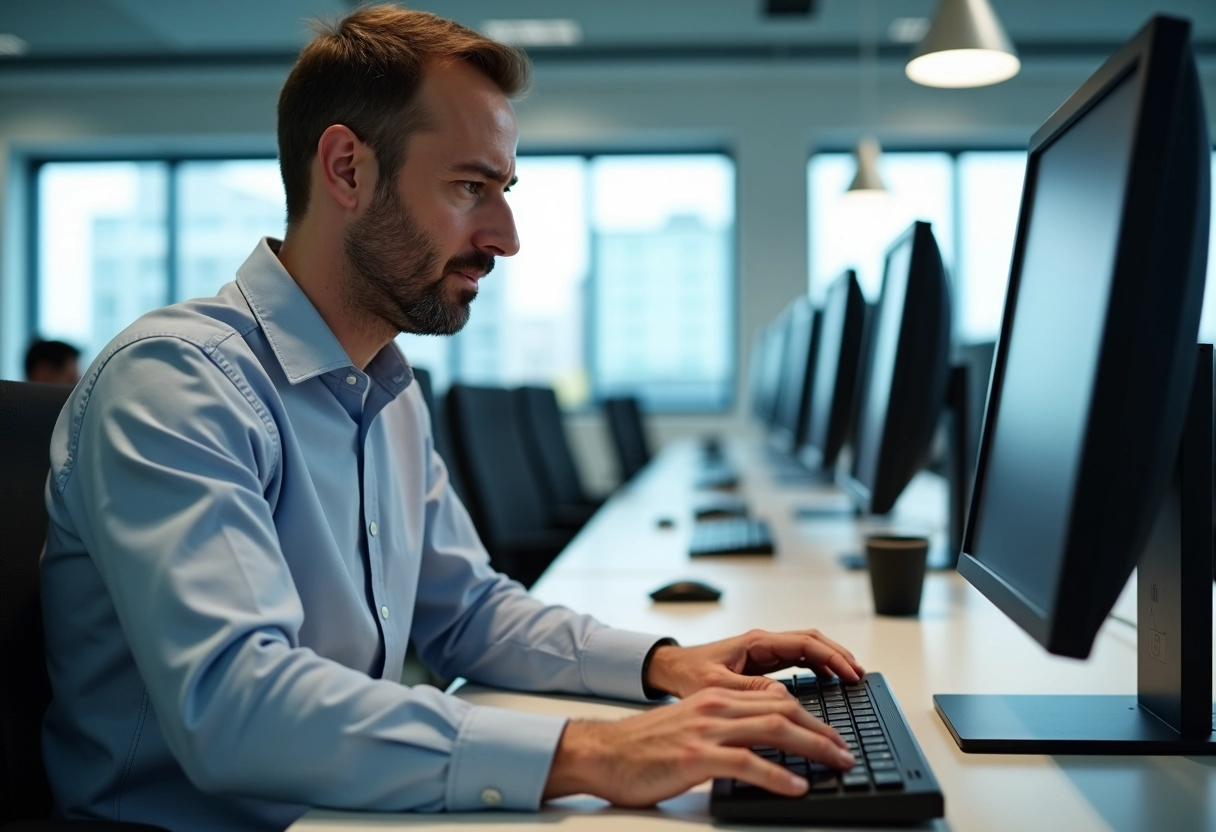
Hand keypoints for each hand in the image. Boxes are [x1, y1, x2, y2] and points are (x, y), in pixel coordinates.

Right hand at [543, 686, 855, 806]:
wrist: (601, 753)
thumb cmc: (642, 748)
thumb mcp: (690, 728)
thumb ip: (724, 730)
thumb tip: (761, 748)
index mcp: (716, 699)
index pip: (777, 699)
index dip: (811, 716)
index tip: (832, 735)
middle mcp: (715, 708)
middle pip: (784, 710)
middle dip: (822, 731)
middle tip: (845, 752)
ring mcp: (706, 731)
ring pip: (774, 730)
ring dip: (813, 747)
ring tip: (836, 764)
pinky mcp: (696, 757)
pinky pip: (747, 763)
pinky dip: (778, 775)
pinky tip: (796, 785)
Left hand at [645, 629, 863, 698]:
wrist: (670, 670)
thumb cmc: (688, 674)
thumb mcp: (717, 686)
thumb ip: (749, 690)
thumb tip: (782, 698)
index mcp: (756, 643)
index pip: (805, 643)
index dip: (832, 658)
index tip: (850, 674)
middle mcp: (764, 643)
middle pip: (812, 642)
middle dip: (838, 655)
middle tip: (859, 675)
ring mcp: (764, 652)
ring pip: (807, 649)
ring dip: (831, 660)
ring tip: (851, 677)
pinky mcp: (762, 663)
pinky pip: (798, 660)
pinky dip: (817, 667)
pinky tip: (828, 680)